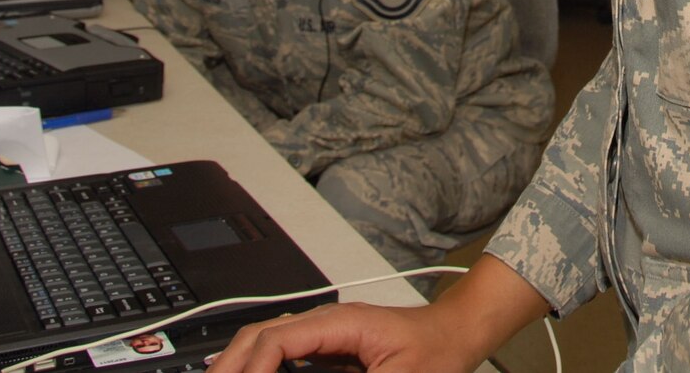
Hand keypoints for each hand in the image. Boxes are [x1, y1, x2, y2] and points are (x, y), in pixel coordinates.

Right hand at [206, 301, 481, 372]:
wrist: (458, 332)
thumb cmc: (438, 352)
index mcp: (341, 323)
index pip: (278, 339)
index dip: (252, 367)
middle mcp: (328, 321)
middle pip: (260, 334)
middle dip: (231, 363)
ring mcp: (327, 332)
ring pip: (267, 341)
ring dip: (241, 363)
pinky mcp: (330, 347)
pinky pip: (284, 352)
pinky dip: (261, 365)